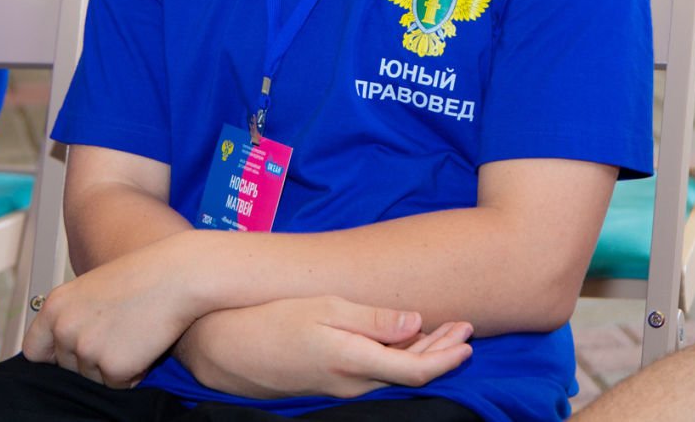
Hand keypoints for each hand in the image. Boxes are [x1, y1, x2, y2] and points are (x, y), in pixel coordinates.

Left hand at [21, 234, 198, 386]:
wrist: (178, 276)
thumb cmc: (142, 277)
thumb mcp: (92, 289)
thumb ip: (72, 318)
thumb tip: (63, 351)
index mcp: (55, 306)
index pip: (34, 350)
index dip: (54, 354)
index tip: (70, 352)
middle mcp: (64, 329)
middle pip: (68, 367)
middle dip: (92, 358)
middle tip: (120, 331)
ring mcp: (87, 349)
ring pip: (93, 377)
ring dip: (113, 365)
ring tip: (134, 332)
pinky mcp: (113, 366)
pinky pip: (118, 384)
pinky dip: (133, 372)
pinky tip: (145, 345)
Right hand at [174, 296, 473, 399]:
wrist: (226, 349)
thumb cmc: (273, 319)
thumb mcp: (326, 307)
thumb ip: (373, 319)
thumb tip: (416, 322)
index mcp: (355, 362)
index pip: (418, 369)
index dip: (447, 356)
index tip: (468, 335)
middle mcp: (353, 383)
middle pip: (411, 375)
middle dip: (443, 353)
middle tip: (466, 329)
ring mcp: (340, 387)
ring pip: (394, 375)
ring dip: (422, 354)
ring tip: (444, 333)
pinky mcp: (329, 384)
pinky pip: (375, 373)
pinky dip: (398, 358)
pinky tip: (403, 341)